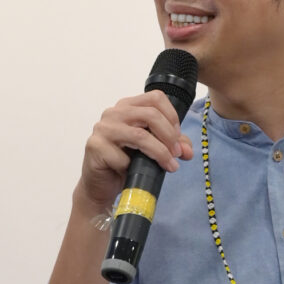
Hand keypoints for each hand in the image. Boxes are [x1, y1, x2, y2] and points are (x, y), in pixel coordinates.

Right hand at [76, 89, 193, 221]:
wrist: (101, 186)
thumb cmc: (125, 164)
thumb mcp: (152, 151)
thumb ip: (170, 145)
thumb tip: (187, 150)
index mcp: (127, 107)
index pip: (155, 98)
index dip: (172, 116)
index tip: (177, 136)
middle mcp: (113, 113)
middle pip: (151, 114)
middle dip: (169, 135)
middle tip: (177, 154)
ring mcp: (103, 129)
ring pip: (140, 135)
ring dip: (159, 152)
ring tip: (169, 165)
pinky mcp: (95, 147)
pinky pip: (123, 157)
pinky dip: (135, 167)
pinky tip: (136, 173)